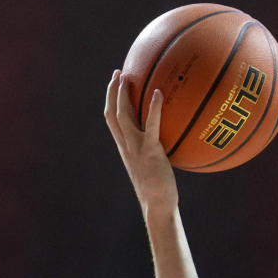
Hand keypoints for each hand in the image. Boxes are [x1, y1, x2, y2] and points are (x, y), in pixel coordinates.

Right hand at [104, 69, 178, 214]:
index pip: (111, 120)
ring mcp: (135, 147)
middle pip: (112, 113)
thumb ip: (153, 151)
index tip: (115, 84)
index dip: (110, 101)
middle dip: (112, 91)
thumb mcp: (152, 167)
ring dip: (123, 94)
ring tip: (128, 76)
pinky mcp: (150, 151)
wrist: (157, 204)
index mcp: (125, 148)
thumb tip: (166, 141)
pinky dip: (153, 107)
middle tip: (118, 72)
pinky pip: (150, 124)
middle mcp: (126, 145)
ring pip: (122, 115)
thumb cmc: (159, 190)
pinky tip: (159, 93)